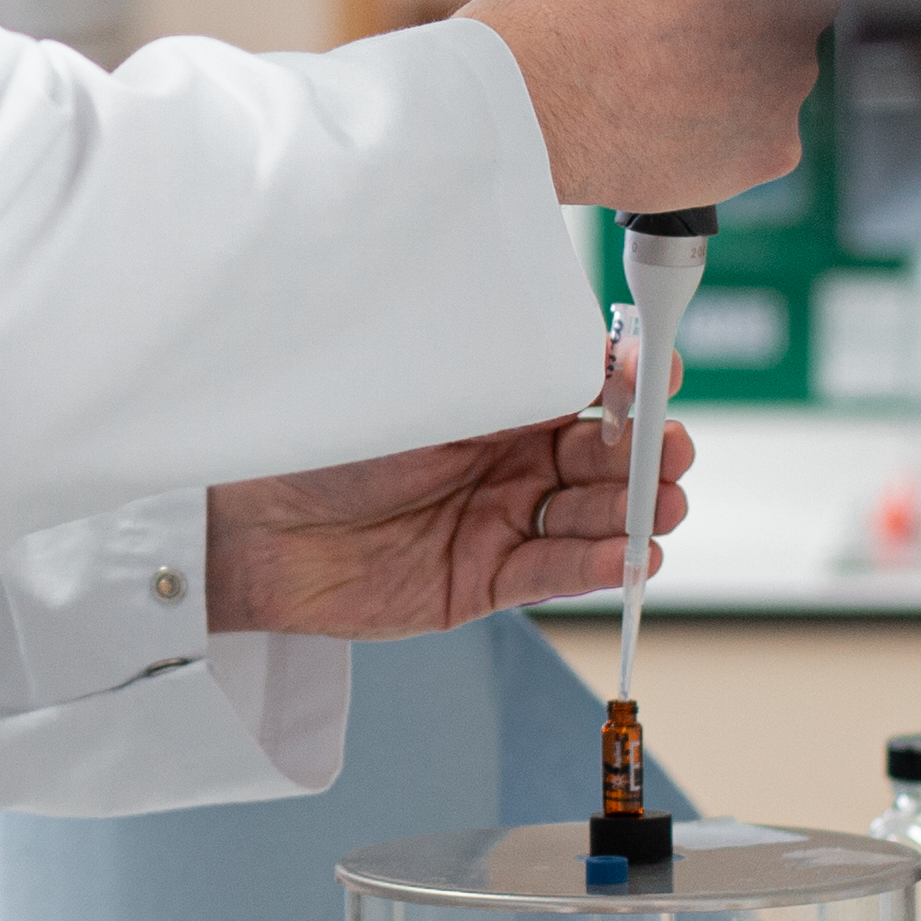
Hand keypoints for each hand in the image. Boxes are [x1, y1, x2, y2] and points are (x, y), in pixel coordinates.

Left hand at [205, 344, 695, 638]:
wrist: (250, 524)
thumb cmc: (321, 439)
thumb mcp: (419, 389)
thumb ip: (499, 370)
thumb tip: (580, 339)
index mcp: (496, 398)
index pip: (588, 386)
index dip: (631, 382)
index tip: (659, 374)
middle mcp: (506, 458)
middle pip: (606, 456)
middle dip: (649, 454)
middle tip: (670, 452)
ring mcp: (498, 520)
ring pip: (591, 516)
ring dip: (635, 513)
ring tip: (661, 508)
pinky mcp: (481, 580)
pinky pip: (552, 571)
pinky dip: (594, 565)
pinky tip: (627, 556)